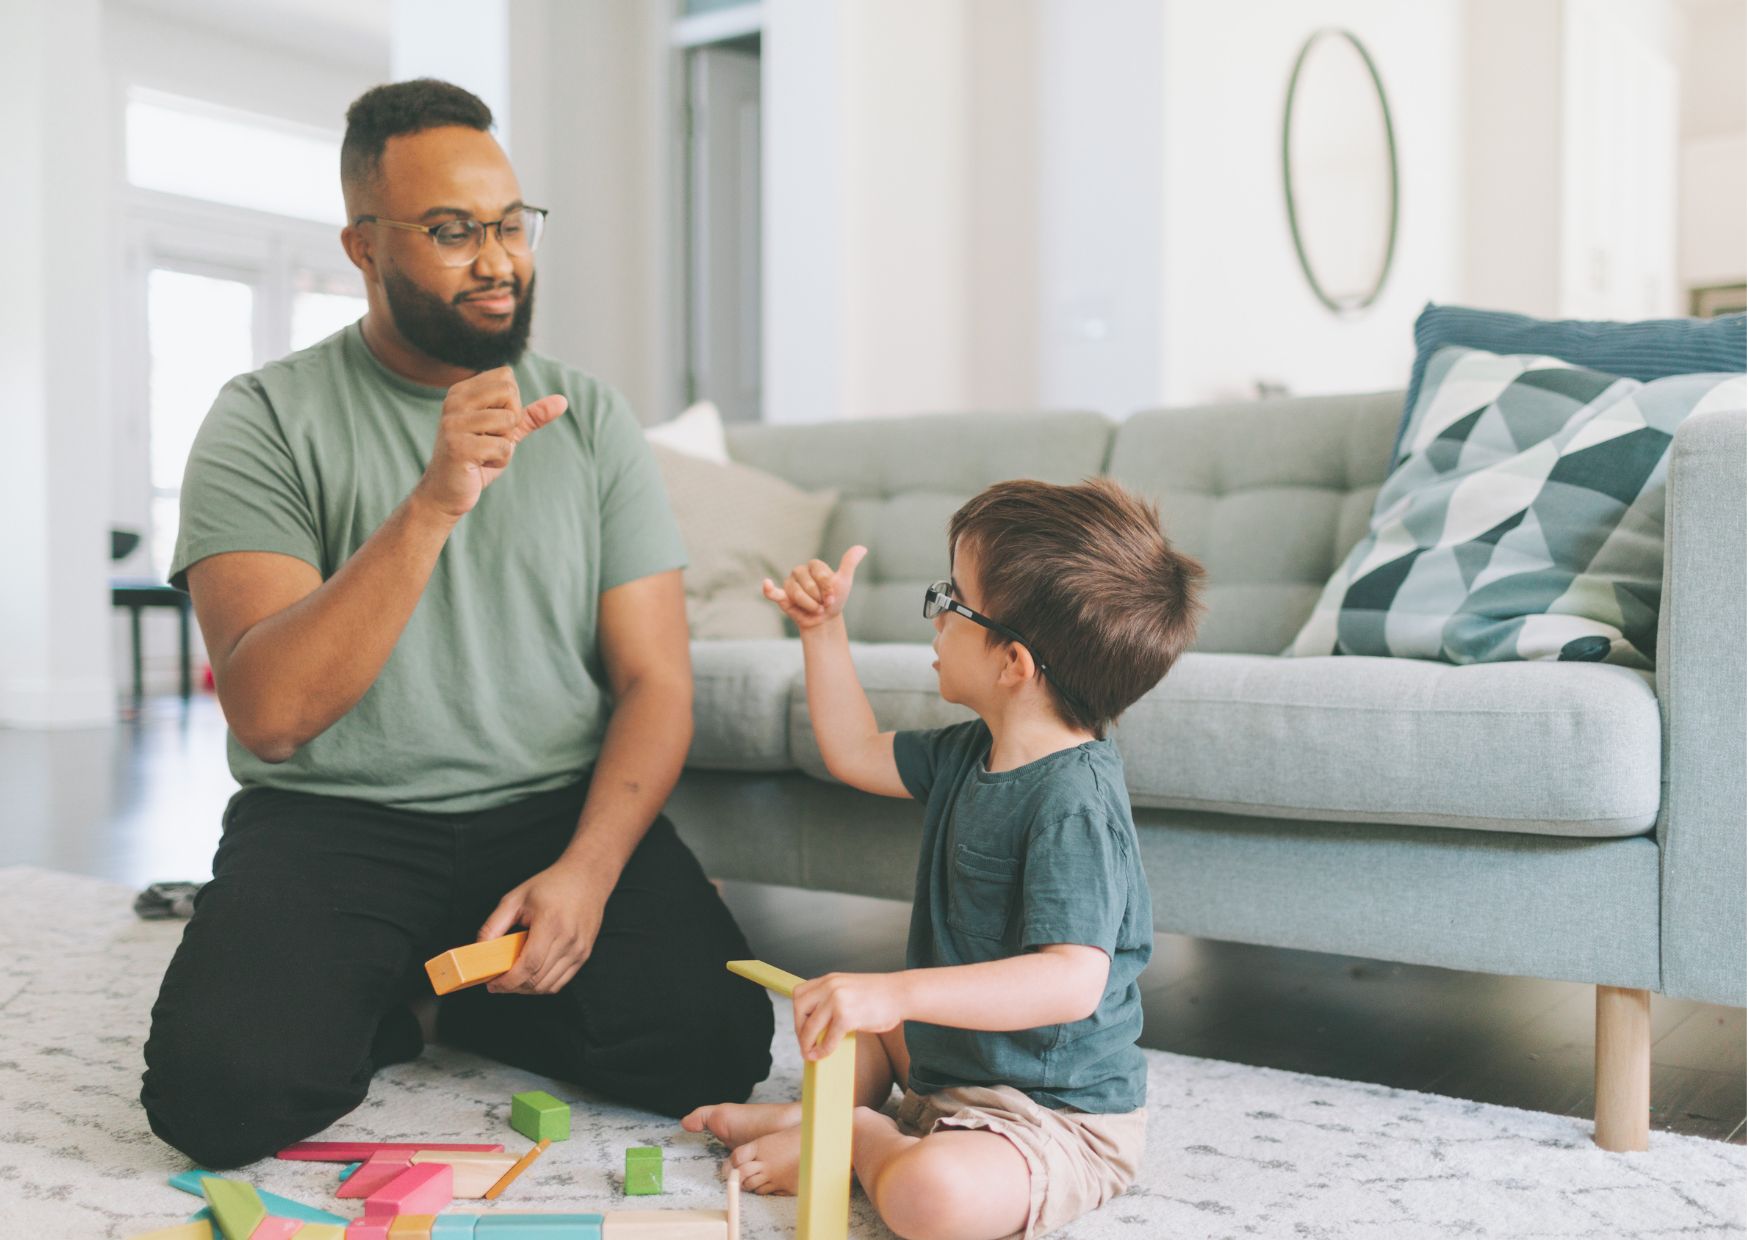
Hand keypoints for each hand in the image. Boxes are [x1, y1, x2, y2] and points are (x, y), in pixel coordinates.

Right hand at [414, 366, 568, 518]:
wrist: (445, 493)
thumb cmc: (477, 460)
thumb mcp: (506, 433)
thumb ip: (532, 415)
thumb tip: (563, 400)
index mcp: (462, 391)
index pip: (506, 377)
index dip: (512, 404)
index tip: (493, 425)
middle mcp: (454, 401)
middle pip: (509, 391)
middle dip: (511, 421)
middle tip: (490, 439)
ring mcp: (453, 423)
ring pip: (508, 420)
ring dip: (505, 444)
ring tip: (484, 453)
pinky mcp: (458, 446)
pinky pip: (504, 447)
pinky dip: (500, 460)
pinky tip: (480, 465)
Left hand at [476, 857, 612, 994]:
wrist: (587, 877)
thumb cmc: (552, 884)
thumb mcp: (517, 897)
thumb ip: (495, 923)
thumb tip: (480, 948)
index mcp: (550, 923)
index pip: (528, 965)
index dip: (508, 981)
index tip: (492, 984)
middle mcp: (568, 939)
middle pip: (537, 980)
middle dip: (513, 987)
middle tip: (498, 983)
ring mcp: (579, 949)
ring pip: (548, 986)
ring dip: (527, 989)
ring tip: (513, 980)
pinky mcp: (584, 954)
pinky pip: (560, 982)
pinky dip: (542, 986)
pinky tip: (530, 976)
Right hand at [761, 546, 867, 631]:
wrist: (824, 620)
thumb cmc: (834, 599)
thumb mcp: (844, 582)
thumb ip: (849, 564)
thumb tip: (862, 548)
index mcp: (814, 566)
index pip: (820, 573)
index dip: (827, 588)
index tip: (832, 598)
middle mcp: (800, 572)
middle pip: (808, 584)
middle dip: (818, 598)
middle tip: (823, 605)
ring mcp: (790, 584)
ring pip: (796, 592)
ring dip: (808, 605)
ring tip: (814, 610)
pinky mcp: (782, 597)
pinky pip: (772, 592)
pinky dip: (768, 589)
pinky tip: (766, 584)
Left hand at [792, 970, 907, 1060]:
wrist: (902, 994)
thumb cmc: (880, 996)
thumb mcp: (849, 989)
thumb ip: (832, 1000)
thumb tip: (817, 1026)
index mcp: (830, 979)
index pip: (800, 994)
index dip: (797, 1014)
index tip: (803, 1027)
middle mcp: (830, 986)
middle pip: (799, 1009)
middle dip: (799, 1029)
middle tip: (805, 1043)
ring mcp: (837, 1000)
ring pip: (810, 1026)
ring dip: (807, 1043)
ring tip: (810, 1053)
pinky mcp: (847, 1016)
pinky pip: (827, 1038)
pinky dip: (823, 1050)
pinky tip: (824, 1054)